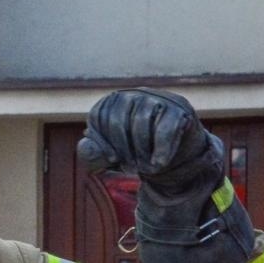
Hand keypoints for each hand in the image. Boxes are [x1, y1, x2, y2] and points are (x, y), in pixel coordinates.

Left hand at [77, 88, 220, 190]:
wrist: (175, 153)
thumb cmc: (136, 151)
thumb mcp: (112, 154)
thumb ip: (94, 152)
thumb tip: (86, 148)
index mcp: (111, 102)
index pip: (98, 117)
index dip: (104, 143)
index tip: (113, 160)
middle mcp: (132, 94)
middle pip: (118, 121)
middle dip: (123, 149)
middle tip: (130, 167)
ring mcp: (156, 98)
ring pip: (141, 123)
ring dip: (142, 151)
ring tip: (145, 168)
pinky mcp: (177, 108)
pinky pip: (165, 129)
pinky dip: (161, 150)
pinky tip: (159, 163)